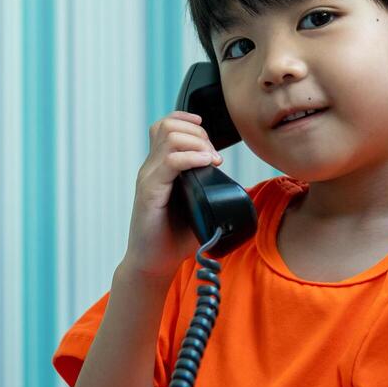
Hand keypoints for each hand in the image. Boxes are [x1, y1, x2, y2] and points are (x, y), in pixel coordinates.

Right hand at [122, 110, 224, 279]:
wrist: (154, 262)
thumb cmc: (175, 236)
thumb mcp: (197, 205)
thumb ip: (208, 190)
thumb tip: (238, 187)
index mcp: (160, 167)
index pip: (167, 125)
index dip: (190, 124)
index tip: (211, 143)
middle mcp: (151, 168)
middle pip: (169, 125)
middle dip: (199, 134)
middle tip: (213, 156)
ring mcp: (149, 178)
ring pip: (169, 136)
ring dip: (197, 142)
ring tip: (210, 160)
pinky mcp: (149, 193)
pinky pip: (169, 162)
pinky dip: (192, 158)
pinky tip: (206, 165)